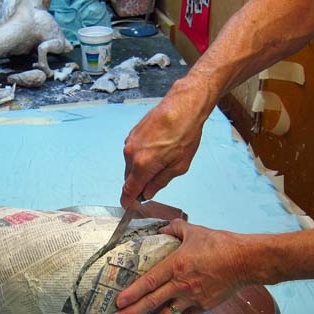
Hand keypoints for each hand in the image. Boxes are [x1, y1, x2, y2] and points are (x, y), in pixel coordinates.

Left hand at [111, 219, 255, 313]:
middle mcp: (182, 284)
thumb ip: (174, 228)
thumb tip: (162, 228)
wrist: (246, 261)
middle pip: (152, 302)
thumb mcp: (194, 231)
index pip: (149, 281)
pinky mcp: (204, 306)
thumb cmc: (221, 244)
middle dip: (132, 313)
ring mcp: (193, 298)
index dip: (132, 292)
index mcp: (177, 265)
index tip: (118, 301)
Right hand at [121, 79, 209, 208]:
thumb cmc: (185, 134)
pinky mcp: (132, 134)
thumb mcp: (179, 166)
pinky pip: (133, 152)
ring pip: (131, 165)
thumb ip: (160, 182)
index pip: (128, 191)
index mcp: (142, 166)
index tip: (130, 207)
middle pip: (129, 178)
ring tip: (162, 159)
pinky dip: (141, 156)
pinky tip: (157, 149)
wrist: (183, 106)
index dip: (128, 201)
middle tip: (156, 181)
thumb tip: (148, 193)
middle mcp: (131, 154)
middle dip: (139, 184)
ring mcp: (129, 142)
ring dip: (142, 168)